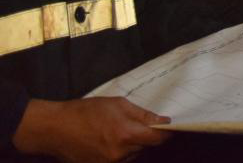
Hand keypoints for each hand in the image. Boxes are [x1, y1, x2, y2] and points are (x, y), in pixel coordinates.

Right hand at [13, 97, 169, 162]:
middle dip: (144, 136)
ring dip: (131, 145)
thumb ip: (142, 115)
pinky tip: (107, 140)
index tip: (169, 127)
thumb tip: (162, 121)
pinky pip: (119, 161)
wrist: (54, 128)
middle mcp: (119, 153)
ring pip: (132, 155)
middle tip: (133, 124)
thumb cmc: (85, 111)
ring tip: (115, 131)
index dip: (166, 133)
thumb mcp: (117, 104)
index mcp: (126, 135)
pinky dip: (119, 152)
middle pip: (145, 147)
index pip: (157, 139)